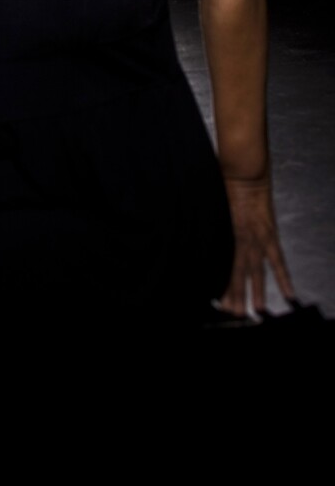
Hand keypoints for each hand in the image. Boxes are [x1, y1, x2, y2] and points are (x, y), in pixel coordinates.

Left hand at [219, 176, 295, 316]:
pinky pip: (277, 260)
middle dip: (234, 295)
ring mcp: (255, 239)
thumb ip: (206, 224)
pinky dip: (283, 278)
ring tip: (255, 312)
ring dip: (255, 293)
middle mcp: (238, 241)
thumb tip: (197, 236)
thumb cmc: (219, 183)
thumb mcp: (208, 206)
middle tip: (232, 314)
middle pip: (236, 274)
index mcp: (221, 235)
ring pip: (255, 273)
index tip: (215, 300)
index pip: (220, 266)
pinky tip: (288, 294)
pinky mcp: (269, 234)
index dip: (219, 284)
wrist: (241, 171)